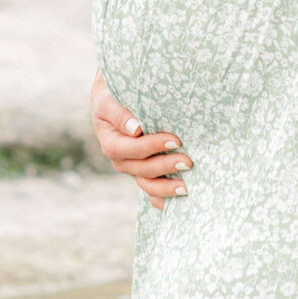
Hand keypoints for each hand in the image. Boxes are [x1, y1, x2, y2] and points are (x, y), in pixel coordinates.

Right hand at [91, 72, 191, 207]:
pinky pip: (149, 188)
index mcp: (111, 141)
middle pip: (141, 169)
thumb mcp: (108, 98)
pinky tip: (173, 205)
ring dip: (166, 187)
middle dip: (165, 167)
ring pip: (146, 183)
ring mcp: (132, 166)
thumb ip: (119, 113)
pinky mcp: (142, 170)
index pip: (131, 149)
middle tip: (188, 162)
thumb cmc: (112, 93)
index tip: (174, 140)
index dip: (152, 147)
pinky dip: (160, 198)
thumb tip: (135, 129)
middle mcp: (120, 158)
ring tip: (187, 187)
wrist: (114, 96)